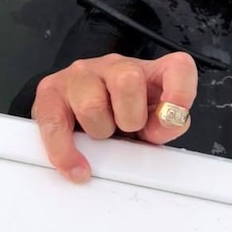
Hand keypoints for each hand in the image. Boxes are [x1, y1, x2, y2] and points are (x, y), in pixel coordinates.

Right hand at [31, 52, 196, 182]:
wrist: (77, 108)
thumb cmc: (119, 117)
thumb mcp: (150, 125)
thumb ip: (164, 128)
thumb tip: (158, 130)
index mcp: (149, 72)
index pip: (178, 67)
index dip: (179, 93)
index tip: (173, 116)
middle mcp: (116, 65)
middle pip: (128, 80)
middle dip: (130, 118)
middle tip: (126, 131)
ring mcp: (82, 74)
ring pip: (92, 104)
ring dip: (100, 132)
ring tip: (102, 135)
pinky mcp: (51, 90)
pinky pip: (55, 124)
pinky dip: (67, 153)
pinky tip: (77, 166)